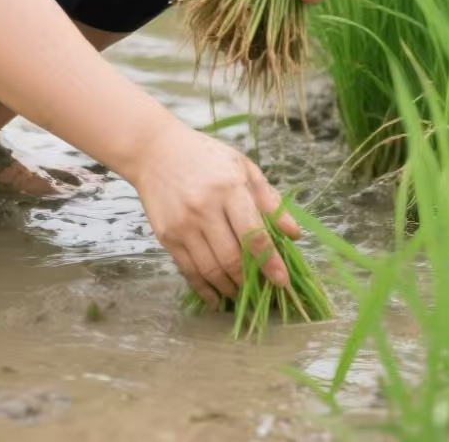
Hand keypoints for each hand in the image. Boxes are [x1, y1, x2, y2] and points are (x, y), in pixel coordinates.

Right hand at [128, 119, 298, 307]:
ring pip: (211, 269)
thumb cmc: (205, 156)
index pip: (254, 235)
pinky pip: (189, 271)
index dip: (270, 263)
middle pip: (232, 258)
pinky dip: (204, 289)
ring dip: (229, 288)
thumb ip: (269, 200)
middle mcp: (205, 208)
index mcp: (229, 188)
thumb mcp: (242, 167)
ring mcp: (183, 224)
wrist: (154, 151)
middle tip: (262, 290)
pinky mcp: (166, 236)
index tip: (282, 281)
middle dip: (250, 280)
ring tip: (241, 293)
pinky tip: (216, 297)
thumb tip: (294, 234)